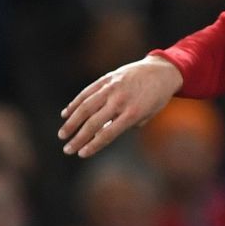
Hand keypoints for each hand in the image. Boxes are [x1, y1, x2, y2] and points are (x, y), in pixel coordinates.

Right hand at [58, 57, 182, 157]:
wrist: (161, 71)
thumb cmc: (156, 98)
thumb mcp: (147, 115)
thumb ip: (127, 124)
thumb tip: (102, 133)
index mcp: (132, 113)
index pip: (108, 133)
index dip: (93, 145)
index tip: (81, 154)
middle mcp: (120, 100)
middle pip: (93, 123)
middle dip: (78, 138)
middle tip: (67, 150)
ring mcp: (111, 88)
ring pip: (85, 107)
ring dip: (71, 122)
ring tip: (62, 134)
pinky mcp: (106, 79)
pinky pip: (87, 92)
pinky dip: (75, 103)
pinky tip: (66, 114)